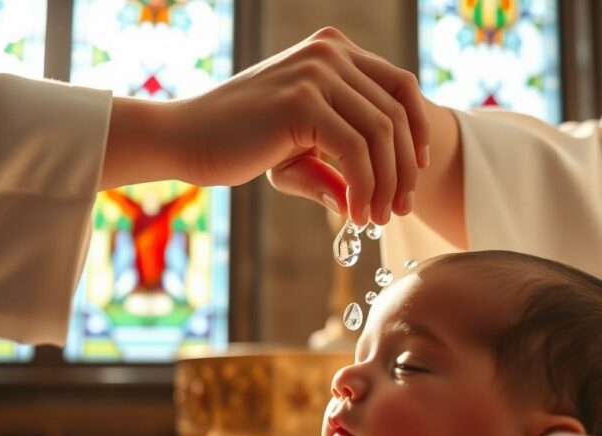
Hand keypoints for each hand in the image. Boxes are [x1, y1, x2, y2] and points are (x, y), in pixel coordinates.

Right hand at [173, 27, 429, 225]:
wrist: (184, 138)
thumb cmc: (237, 142)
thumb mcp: (298, 149)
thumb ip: (336, 164)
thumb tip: (362, 201)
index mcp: (332, 51)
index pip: (400, 85)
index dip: (417, 130)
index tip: (417, 170)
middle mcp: (330, 52)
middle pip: (397, 112)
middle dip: (405, 168)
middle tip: (400, 209)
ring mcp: (317, 71)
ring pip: (381, 134)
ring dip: (387, 184)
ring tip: (376, 218)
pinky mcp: (303, 101)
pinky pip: (355, 151)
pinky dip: (364, 187)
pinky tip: (354, 214)